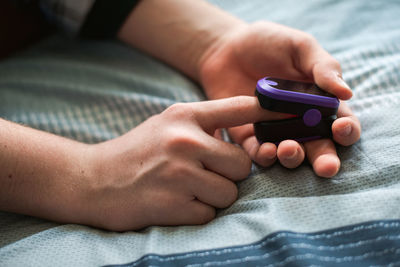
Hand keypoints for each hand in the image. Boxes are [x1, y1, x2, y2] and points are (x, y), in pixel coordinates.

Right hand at [80, 96, 284, 230]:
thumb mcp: (167, 124)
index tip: (293, 113)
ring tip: (187, 189)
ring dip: (215, 195)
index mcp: (184, 116)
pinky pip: (211, 213)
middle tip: (205, 174)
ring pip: (230, 192)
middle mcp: (184, 141)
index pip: (240, 107)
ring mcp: (179, 174)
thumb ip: (204, 123)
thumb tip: (246, 130)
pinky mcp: (173, 205)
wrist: (93, 180)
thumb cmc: (137, 152)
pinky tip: (176, 203)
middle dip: (230, 174)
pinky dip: (199, 212)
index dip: (270, 110)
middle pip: (242, 164)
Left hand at [199, 21, 360, 176]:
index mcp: (320, 102)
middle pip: (320, 148)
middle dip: (326, 161)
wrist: (227, 48)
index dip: (346, 131)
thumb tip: (347, 92)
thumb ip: (323, 66)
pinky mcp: (250, 137)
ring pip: (291, 156)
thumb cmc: (268, 43)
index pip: (342, 123)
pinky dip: (265, 157)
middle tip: (326, 168)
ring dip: (294, 158)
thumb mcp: (299, 46)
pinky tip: (267, 151)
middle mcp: (301, 122)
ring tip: (288, 149)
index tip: (340, 128)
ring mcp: (275, 131)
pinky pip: (259, 153)